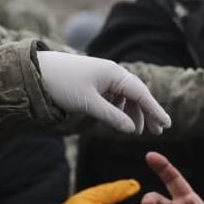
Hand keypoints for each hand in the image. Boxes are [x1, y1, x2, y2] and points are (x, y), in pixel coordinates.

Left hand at [37, 50, 170, 134]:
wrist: (37, 71)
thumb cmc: (63, 85)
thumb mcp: (88, 104)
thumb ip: (112, 116)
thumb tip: (132, 129)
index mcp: (114, 74)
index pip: (141, 93)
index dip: (155, 110)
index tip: (167, 124)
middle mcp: (112, 72)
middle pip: (137, 93)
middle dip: (148, 112)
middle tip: (158, 131)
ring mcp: (103, 75)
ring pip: (126, 95)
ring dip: (133, 112)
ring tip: (138, 130)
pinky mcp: (94, 80)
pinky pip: (114, 94)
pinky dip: (120, 107)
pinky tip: (120, 118)